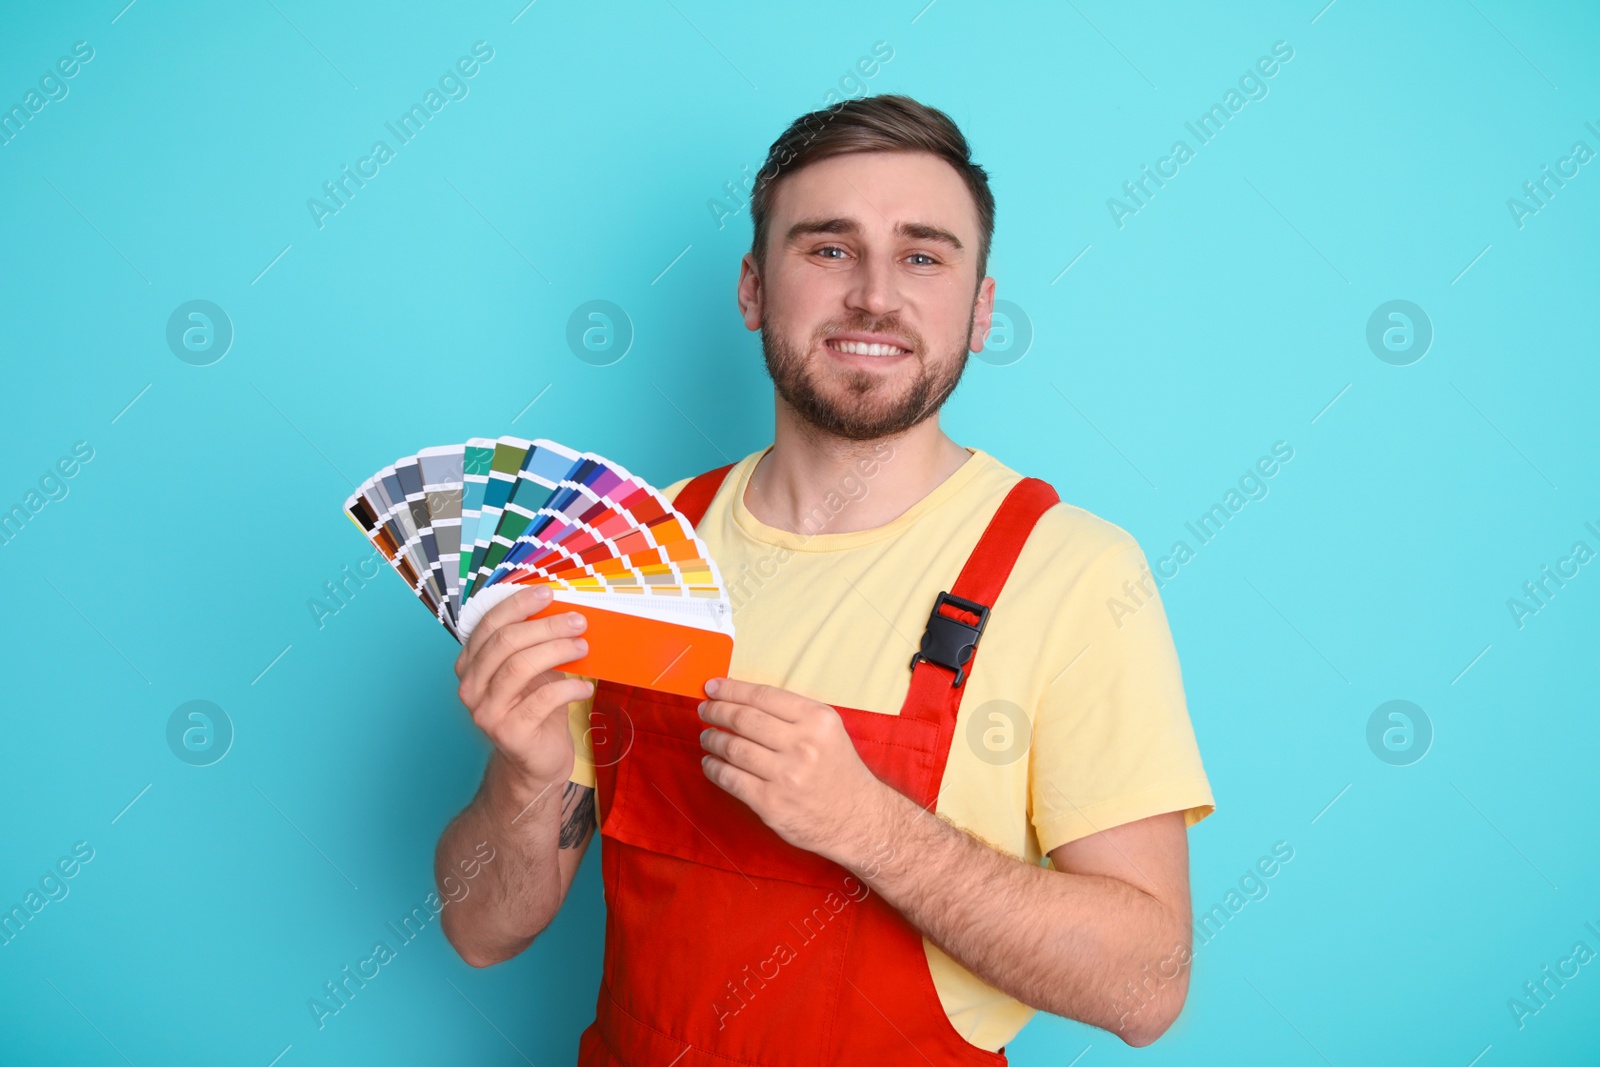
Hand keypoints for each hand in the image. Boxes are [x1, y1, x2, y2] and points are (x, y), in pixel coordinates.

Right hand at [454, 585, 594, 796]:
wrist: (536, 762)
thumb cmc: (536, 709)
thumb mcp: (534, 671)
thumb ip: (536, 644)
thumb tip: (565, 610)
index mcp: (471, 664)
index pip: (489, 625)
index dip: (518, 605)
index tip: (548, 592)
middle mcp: (470, 687)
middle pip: (505, 642)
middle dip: (546, 626)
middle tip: (578, 622)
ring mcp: (485, 712)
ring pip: (520, 667)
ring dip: (557, 651)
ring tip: (583, 648)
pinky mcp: (508, 733)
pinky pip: (542, 700)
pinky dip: (569, 688)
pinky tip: (585, 687)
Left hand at [697, 677, 889, 860]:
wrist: (857, 819)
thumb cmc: (837, 771)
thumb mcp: (828, 731)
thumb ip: (792, 714)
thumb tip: (743, 699)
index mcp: (817, 720)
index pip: (763, 696)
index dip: (731, 689)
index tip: (713, 687)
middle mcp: (803, 745)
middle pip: (743, 719)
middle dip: (716, 711)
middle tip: (705, 710)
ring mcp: (786, 776)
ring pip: (733, 748)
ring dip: (712, 739)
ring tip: (707, 737)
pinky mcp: (771, 803)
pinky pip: (730, 779)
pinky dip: (714, 768)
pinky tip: (710, 762)